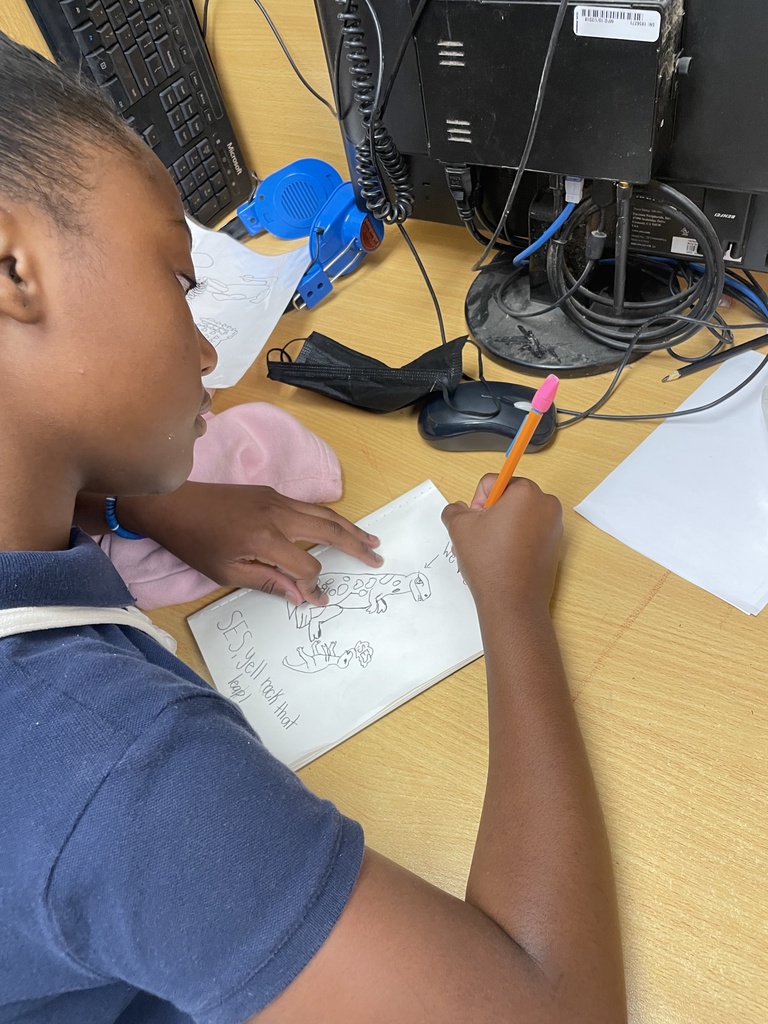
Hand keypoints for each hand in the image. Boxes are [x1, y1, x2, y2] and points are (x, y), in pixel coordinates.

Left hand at [119, 481, 381, 604]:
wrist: (172, 503)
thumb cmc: (195, 543)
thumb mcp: (227, 572)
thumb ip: (268, 582)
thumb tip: (301, 596)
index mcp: (266, 539)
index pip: (306, 565)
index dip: (314, 585)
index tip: (318, 601)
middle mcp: (278, 514)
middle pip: (328, 530)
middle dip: (355, 544)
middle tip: (377, 557)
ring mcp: (276, 499)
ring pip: (323, 513)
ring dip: (349, 526)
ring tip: (370, 539)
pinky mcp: (271, 492)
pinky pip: (308, 506)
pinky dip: (329, 516)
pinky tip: (338, 525)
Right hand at [441, 474, 561, 613]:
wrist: (512, 602)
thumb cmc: (490, 563)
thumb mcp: (459, 527)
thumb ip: (455, 509)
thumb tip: (458, 509)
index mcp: (526, 492)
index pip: (493, 482)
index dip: (477, 501)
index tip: (476, 522)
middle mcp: (546, 504)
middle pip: (508, 497)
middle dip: (491, 514)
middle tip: (481, 537)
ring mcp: (555, 525)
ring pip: (519, 515)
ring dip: (502, 527)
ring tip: (492, 550)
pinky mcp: (555, 544)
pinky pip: (530, 531)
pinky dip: (516, 539)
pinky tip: (504, 558)